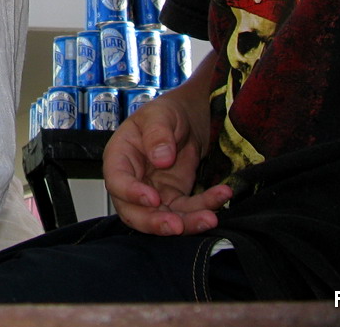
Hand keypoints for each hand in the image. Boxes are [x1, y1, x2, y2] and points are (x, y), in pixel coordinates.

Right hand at [102, 59, 230, 236]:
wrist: (188, 118)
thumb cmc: (165, 113)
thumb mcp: (160, 114)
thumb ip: (157, 133)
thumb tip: (161, 159)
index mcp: (119, 157)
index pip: (117, 181)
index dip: (131, 193)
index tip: (153, 199)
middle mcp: (133, 180)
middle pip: (134, 212)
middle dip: (155, 223)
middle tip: (177, 226)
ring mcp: (154, 192)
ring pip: (163, 218)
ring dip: (186, 223)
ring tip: (209, 218)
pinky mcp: (175, 198)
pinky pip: (188, 211)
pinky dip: (205, 208)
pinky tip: (222, 195)